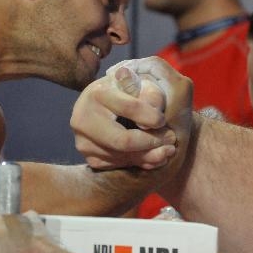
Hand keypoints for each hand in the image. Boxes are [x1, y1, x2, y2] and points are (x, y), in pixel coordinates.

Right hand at [71, 57, 192, 169]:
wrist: (119, 112)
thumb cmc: (137, 94)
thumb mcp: (147, 86)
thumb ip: (153, 93)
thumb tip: (153, 108)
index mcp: (97, 92)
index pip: (129, 108)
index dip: (152, 117)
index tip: (163, 120)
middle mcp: (82, 117)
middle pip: (123, 141)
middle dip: (151, 142)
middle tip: (170, 140)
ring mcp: (82, 140)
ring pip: (121, 157)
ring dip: (149, 155)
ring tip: (166, 148)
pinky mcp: (89, 158)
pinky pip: (116, 166)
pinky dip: (138, 164)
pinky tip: (152, 156)